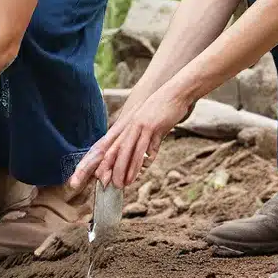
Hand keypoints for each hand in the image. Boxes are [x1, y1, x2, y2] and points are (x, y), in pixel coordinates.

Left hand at [68, 84, 192, 191]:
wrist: (176, 92)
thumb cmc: (165, 110)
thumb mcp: (154, 127)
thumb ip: (150, 142)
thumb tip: (149, 158)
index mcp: (129, 127)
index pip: (113, 147)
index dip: (106, 163)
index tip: (101, 178)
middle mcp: (131, 127)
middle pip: (117, 151)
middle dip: (113, 169)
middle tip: (110, 185)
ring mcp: (141, 126)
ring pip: (130, 151)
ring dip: (127, 169)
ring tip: (124, 183)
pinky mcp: (153, 126)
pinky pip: (146, 146)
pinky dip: (143, 159)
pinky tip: (141, 171)